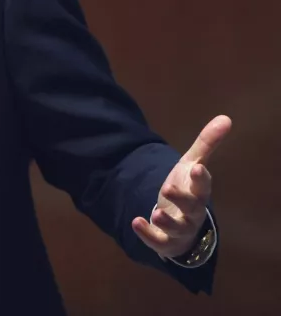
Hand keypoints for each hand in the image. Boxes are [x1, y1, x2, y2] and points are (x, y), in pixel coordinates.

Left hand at [132, 115, 231, 258]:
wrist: (180, 223)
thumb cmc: (187, 190)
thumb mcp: (191, 165)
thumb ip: (205, 144)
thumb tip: (225, 118)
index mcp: (198, 192)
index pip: (203, 186)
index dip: (201, 179)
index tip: (197, 168)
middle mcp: (192, 212)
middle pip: (192, 207)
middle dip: (182, 199)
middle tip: (167, 187)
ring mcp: (179, 228)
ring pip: (177, 228)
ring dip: (167, 221)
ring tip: (156, 212)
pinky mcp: (165, 241)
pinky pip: (159, 241)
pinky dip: (148, 234)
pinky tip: (136, 222)